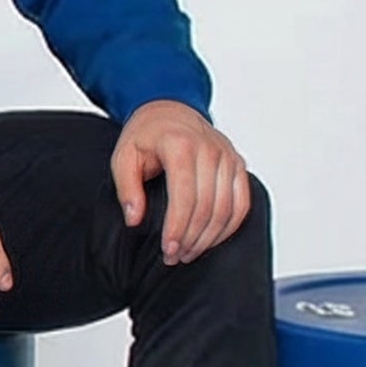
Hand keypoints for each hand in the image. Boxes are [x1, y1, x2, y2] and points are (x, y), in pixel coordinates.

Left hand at [115, 100, 252, 264]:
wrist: (170, 109)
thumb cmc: (146, 134)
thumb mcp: (123, 156)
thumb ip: (127, 188)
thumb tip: (134, 219)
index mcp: (180, 145)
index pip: (184, 196)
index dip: (177, 228)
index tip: (168, 250)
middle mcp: (210, 150)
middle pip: (207, 206)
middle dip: (191, 238)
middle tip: (175, 257)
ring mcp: (228, 157)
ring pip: (227, 209)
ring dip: (210, 237)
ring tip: (189, 253)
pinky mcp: (238, 165)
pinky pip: (242, 203)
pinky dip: (229, 226)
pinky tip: (211, 240)